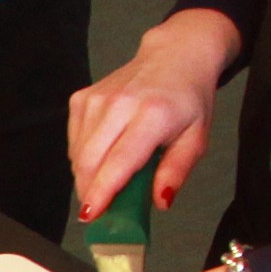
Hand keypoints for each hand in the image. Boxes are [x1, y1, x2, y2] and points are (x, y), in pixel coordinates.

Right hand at [68, 10, 235, 220]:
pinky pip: (74, 141)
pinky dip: (83, 158)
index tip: (90, 216)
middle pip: (89, 160)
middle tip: (103, 210)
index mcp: (152, 115)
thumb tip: (160, 202)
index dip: (102, 191)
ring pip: (78, 154)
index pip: (119, 161)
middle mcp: (119, 105)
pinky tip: (102, 156)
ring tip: (108, 182)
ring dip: (86, 177)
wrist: (174, 56)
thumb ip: (176, 171)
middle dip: (90, 192)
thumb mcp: (196, 139)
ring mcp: (95, 99)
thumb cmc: (188, 100)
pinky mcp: (81, 98)